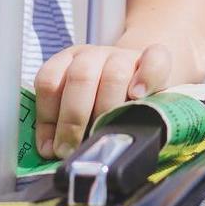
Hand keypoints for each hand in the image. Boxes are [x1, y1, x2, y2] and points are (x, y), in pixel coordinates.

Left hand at [33, 42, 173, 158]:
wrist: (140, 69)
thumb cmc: (103, 95)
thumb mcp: (77, 104)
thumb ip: (61, 121)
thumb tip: (49, 150)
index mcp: (69, 61)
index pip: (49, 80)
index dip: (47, 116)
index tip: (51, 147)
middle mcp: (94, 55)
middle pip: (80, 76)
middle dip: (73, 118)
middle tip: (72, 149)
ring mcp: (126, 55)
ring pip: (115, 74)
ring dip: (107, 107)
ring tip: (106, 132)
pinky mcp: (157, 58)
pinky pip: (155, 60)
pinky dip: (146, 78)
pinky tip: (138, 96)